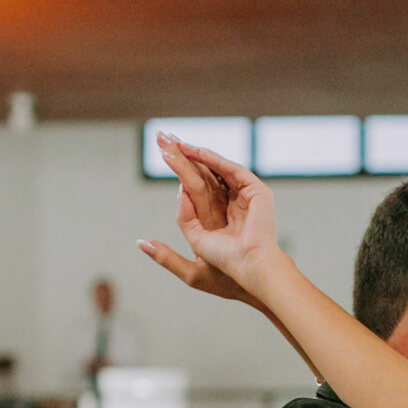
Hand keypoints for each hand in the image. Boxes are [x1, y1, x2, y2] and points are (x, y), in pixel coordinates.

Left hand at [140, 138, 281, 297]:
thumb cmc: (226, 270)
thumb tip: (152, 228)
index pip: (194, 186)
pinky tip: (192, 151)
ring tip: (170, 141)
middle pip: (202, 172)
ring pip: (213, 168)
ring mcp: (243, 195)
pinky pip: (230, 170)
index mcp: (217, 217)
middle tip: (161, 137)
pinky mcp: (255, 192)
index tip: (160, 153)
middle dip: (181, 155)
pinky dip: (211, 160)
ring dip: (192, 153)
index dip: (178, 170)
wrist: (250, 270)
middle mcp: (229, 203)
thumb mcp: (193, 255)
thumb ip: (174, 240)